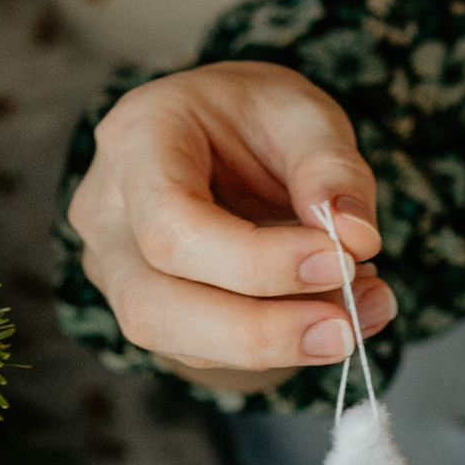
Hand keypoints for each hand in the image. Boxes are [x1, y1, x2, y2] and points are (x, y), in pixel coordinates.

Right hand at [69, 64, 396, 394]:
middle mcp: (106, 211)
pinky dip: (275, 345)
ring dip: (273, 345)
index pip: (171, 222)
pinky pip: (202, 350)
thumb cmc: (258, 116)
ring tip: (358, 316)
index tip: (341, 260)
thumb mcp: (304, 113)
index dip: (256, 260)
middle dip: (259, 329)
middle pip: (155, 302)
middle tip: (347, 327)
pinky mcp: (147, 308)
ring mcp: (115, 267)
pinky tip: (337, 314)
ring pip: (172, 340)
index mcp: (136, 139)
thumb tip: (358, 239)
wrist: (228, 137)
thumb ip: (331, 168)